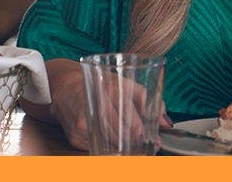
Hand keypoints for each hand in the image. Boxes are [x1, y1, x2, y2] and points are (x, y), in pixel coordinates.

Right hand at [31, 58, 171, 150]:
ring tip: (135, 145)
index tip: (154, 139)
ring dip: (126, 145)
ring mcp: (86, 122)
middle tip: (148, 145)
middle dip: (138, 140)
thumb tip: (166, 122)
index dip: (144, 131)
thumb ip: (148, 101)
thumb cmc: (101, 85)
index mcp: (113, 89)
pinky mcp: (76, 135)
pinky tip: (116, 144)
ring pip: (113, 141)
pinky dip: (110, 147)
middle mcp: (98, 105)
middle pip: (123, 131)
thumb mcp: (127, 84)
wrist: (66, 88)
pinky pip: (99, 146)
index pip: (132, 118)